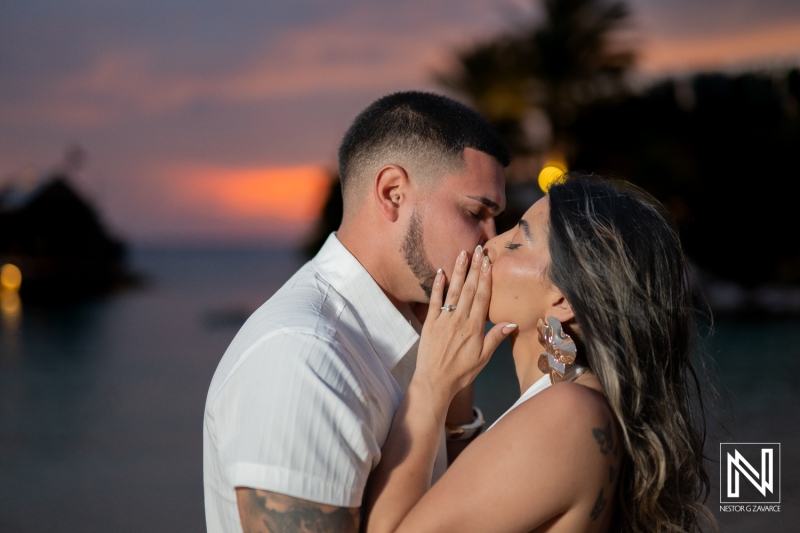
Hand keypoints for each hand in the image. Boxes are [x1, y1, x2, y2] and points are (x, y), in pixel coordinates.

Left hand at [414, 245, 515, 404]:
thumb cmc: (461, 372)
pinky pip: (434, 301)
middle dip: (475, 269)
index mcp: (474, 328)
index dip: (486, 278)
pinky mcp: (429, 323)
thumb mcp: (483, 358)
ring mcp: (443, 320)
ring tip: (463, 254)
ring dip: (458, 271)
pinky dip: (437, 286)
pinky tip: (441, 272)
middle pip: (468, 290)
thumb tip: (512, 322)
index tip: (489, 262)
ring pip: (452, 291)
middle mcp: (459, 320)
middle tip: (479, 250)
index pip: (481, 297)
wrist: (434, 382)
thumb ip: (495, 337)